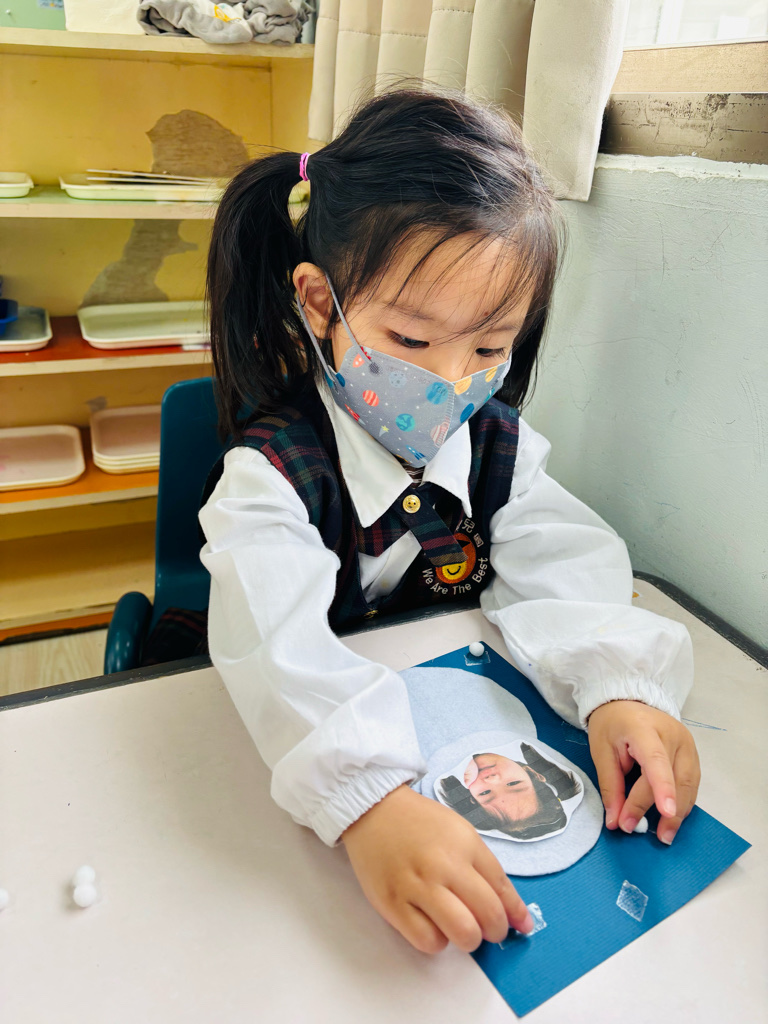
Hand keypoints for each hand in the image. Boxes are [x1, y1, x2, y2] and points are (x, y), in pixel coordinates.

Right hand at [341, 784, 532, 953]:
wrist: (374, 810)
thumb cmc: (419, 823)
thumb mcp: (459, 832)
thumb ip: (482, 866)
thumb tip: (507, 908)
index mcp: (464, 844)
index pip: (501, 887)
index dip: (516, 912)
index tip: (523, 926)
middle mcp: (443, 865)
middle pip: (488, 915)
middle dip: (495, 930)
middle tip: (488, 929)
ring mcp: (417, 886)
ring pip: (462, 933)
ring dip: (468, 939)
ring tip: (461, 929)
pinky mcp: (392, 903)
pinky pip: (427, 941)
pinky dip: (436, 941)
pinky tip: (433, 925)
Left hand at [588, 700, 699, 844]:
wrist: (626, 702)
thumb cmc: (612, 725)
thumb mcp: (601, 751)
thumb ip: (611, 787)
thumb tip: (615, 821)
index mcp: (644, 728)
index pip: (656, 759)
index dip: (662, 787)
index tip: (665, 812)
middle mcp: (672, 735)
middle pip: (673, 777)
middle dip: (661, 810)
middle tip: (642, 831)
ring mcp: (687, 743)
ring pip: (688, 784)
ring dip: (678, 813)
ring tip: (664, 835)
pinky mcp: (693, 753)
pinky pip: (691, 783)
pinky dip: (683, 803)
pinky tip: (672, 819)